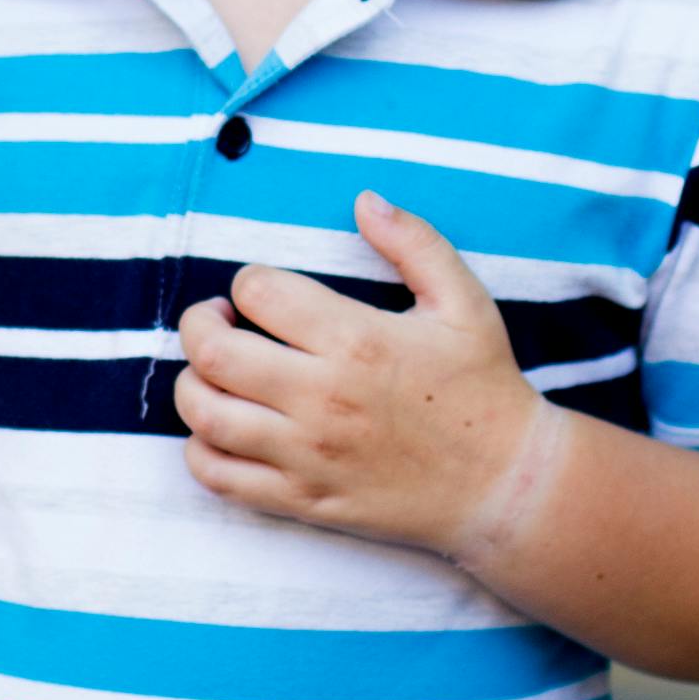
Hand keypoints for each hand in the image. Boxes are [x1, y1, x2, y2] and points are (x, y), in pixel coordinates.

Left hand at [172, 192, 555, 562]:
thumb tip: (364, 199)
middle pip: (213, 351)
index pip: (257, 293)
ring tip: (214, 371)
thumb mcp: (463, 302)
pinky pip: (219, 477)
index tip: (261, 292)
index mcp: (357, 341)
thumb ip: (414, 243)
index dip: (248, 282)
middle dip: (198, 323)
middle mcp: (322, 399)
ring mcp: (308, 455)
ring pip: (205, 414)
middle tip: (216, 320)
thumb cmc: (483, 387)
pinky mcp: (303, 500)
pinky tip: (221, 428)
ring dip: (193, 382)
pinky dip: (200, 448)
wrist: (506, 486)